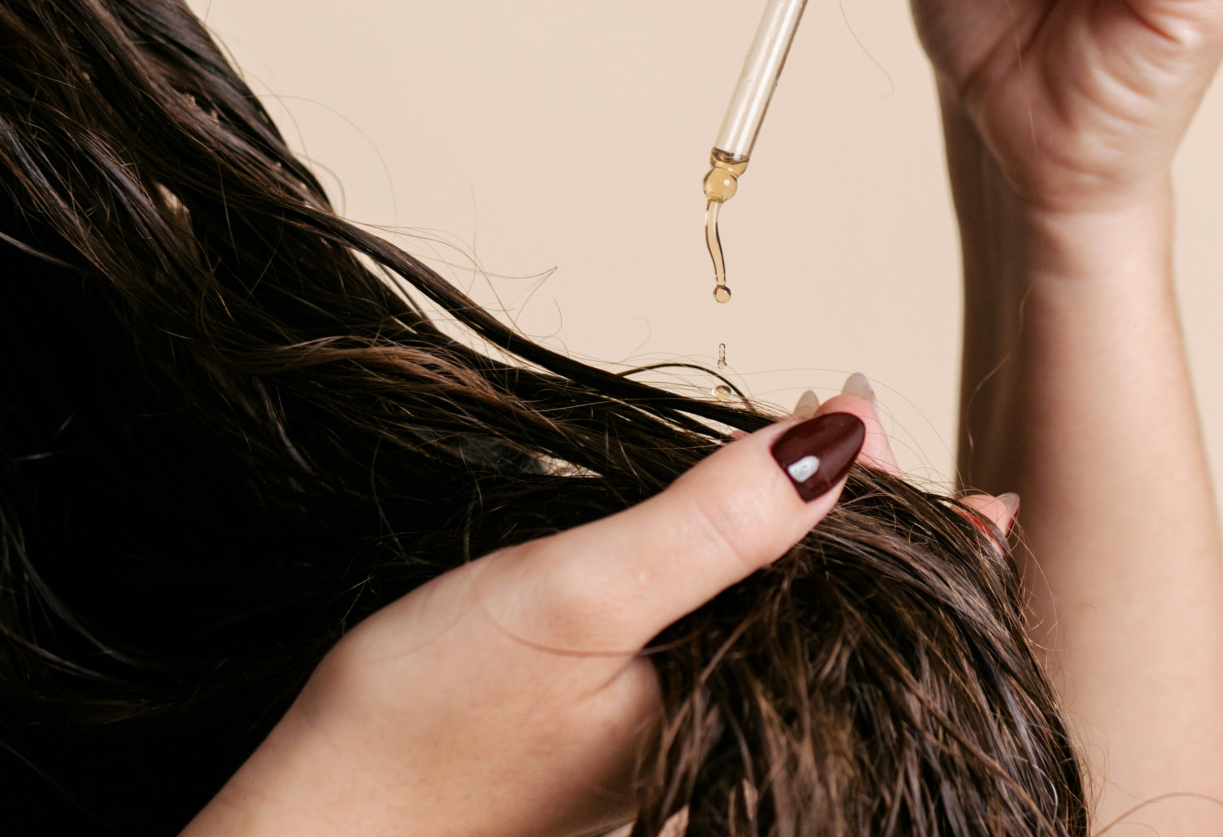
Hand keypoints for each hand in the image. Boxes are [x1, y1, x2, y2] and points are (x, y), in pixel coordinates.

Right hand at [182, 381, 1017, 836]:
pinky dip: (756, 581)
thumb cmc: (418, 736)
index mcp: (750, 718)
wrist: (305, 834)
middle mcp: (743, 744)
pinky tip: (757, 542)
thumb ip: (716, 521)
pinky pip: (739, 650)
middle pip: (851, 623)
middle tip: (906, 439)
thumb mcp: (576, 598)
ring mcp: (695, 749)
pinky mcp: (647, 742)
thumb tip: (845, 432)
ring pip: (796, 632)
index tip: (917, 426)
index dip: (912, 514)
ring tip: (859, 472)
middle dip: (883, 533)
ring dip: (821, 550)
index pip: (878, 605)